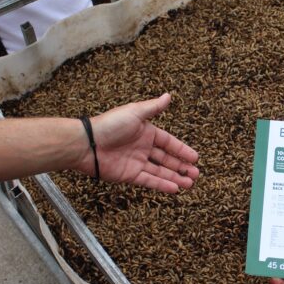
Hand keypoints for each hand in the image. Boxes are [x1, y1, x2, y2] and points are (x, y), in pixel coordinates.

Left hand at [82, 93, 199, 192]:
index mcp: (146, 132)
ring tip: (190, 183)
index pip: (168, 143)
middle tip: (196, 174)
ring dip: (175, 177)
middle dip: (182, 167)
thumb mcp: (135, 113)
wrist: (87, 143)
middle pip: (166, 159)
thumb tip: (168, 96)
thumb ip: (153, 108)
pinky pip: (149, 180)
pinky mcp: (129, 175)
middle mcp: (142, 148)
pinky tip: (175, 188)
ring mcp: (136, 162)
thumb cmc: (109, 125)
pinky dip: (162, 185)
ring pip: (160, 172)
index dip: (182, 150)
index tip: (195, 157)